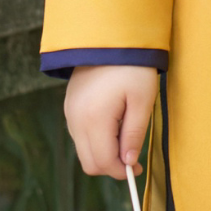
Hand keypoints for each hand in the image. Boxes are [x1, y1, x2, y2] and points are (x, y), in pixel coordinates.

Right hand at [63, 64, 158, 178]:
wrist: (109, 39)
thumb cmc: (132, 68)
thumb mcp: (142, 101)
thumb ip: (134, 134)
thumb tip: (128, 162)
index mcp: (94, 119)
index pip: (103, 162)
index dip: (122, 171)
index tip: (137, 168)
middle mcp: (76, 120)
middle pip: (89, 163)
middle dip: (111, 166)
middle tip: (131, 157)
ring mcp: (69, 113)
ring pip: (83, 151)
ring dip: (103, 153)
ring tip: (123, 135)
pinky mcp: (69, 107)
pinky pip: (79, 136)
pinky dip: (95, 140)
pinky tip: (112, 125)